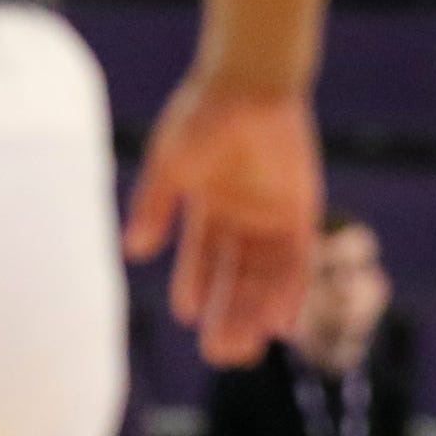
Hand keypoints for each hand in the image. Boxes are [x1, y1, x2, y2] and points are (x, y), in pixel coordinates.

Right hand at [124, 78, 319, 366]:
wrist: (251, 82)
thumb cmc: (205, 114)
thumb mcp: (172, 162)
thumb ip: (156, 205)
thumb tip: (134, 252)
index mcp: (205, 207)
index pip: (199, 260)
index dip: (193, 287)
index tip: (185, 316)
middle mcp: (240, 218)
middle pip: (233, 277)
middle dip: (226, 314)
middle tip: (218, 352)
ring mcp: (272, 216)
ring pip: (264, 277)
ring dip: (256, 312)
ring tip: (247, 346)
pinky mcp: (301, 211)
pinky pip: (298, 260)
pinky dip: (292, 292)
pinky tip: (285, 324)